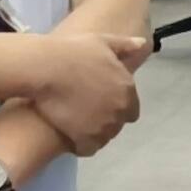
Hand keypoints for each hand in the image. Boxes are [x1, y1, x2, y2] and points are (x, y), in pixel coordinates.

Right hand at [24, 32, 148, 154]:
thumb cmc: (74, 51)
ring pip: (103, 137)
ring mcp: (103, 127)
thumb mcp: (103, 41)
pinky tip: (70, 136)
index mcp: (127, 90)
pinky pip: (87, 149)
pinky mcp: (84, 139)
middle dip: (105, 119)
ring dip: (94, 132)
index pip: (131, 110)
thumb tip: (143, 44)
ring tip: (76, 123)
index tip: (101, 102)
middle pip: (117, 124)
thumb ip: (125, 46)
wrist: (47, 68)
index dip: (117, 107)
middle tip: (85, 110)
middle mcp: (119, 111)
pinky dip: (80, 145)